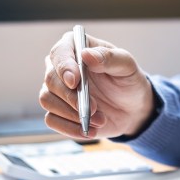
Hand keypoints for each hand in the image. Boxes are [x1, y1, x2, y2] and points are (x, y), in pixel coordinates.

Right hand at [39, 31, 154, 139]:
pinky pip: (52, 120)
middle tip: (95, 108)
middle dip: (72, 97)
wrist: (131, 108)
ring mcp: (57, 90)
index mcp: (75, 48)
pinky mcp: (59, 111)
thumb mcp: (126, 66)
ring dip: (73, 114)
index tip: (75, 81)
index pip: (60, 53)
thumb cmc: (128, 81)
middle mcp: (60, 67)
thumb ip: (109, 58)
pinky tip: (89, 131)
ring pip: (48, 100)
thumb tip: (87, 55)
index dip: (64, 67)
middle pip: (50, 80)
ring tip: (99, 120)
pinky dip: (70, 128)